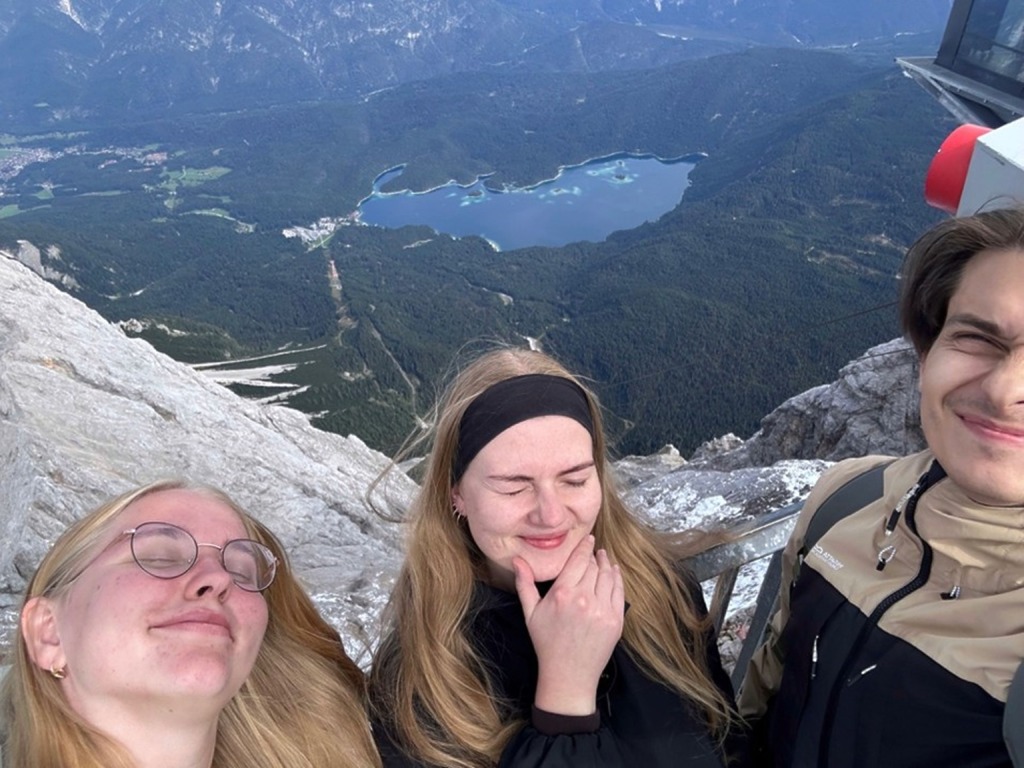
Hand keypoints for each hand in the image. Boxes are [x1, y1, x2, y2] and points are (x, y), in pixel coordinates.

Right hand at [514, 534, 624, 715]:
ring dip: (607, 564)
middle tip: (593, 550)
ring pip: (608, 575)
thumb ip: (525, 584)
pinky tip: (614, 572)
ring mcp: (602, 609)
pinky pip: (619, 591)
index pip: (578, 560)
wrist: (568, 674)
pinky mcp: (616, 620)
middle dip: (593, 556)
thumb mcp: (530, 613)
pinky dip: (617, 578)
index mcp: (562, 594)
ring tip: (604, 558)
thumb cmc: (547, 643)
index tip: (588, 538)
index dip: (584, 546)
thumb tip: (517, 559)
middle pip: (593, 566)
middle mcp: (584, 599)